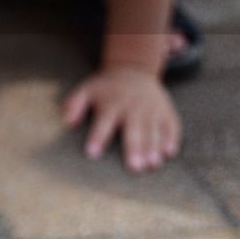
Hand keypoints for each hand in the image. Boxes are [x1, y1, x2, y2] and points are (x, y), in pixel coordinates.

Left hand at [64, 66, 181, 172]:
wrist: (133, 71)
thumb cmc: (106, 88)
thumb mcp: (86, 90)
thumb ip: (74, 105)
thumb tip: (67, 123)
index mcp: (111, 104)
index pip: (103, 122)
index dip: (98, 137)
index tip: (92, 153)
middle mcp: (133, 107)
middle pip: (133, 129)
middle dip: (134, 148)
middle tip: (134, 168)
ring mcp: (151, 109)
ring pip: (153, 130)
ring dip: (154, 148)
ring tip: (152, 165)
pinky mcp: (165, 111)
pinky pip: (171, 125)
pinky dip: (171, 138)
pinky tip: (170, 153)